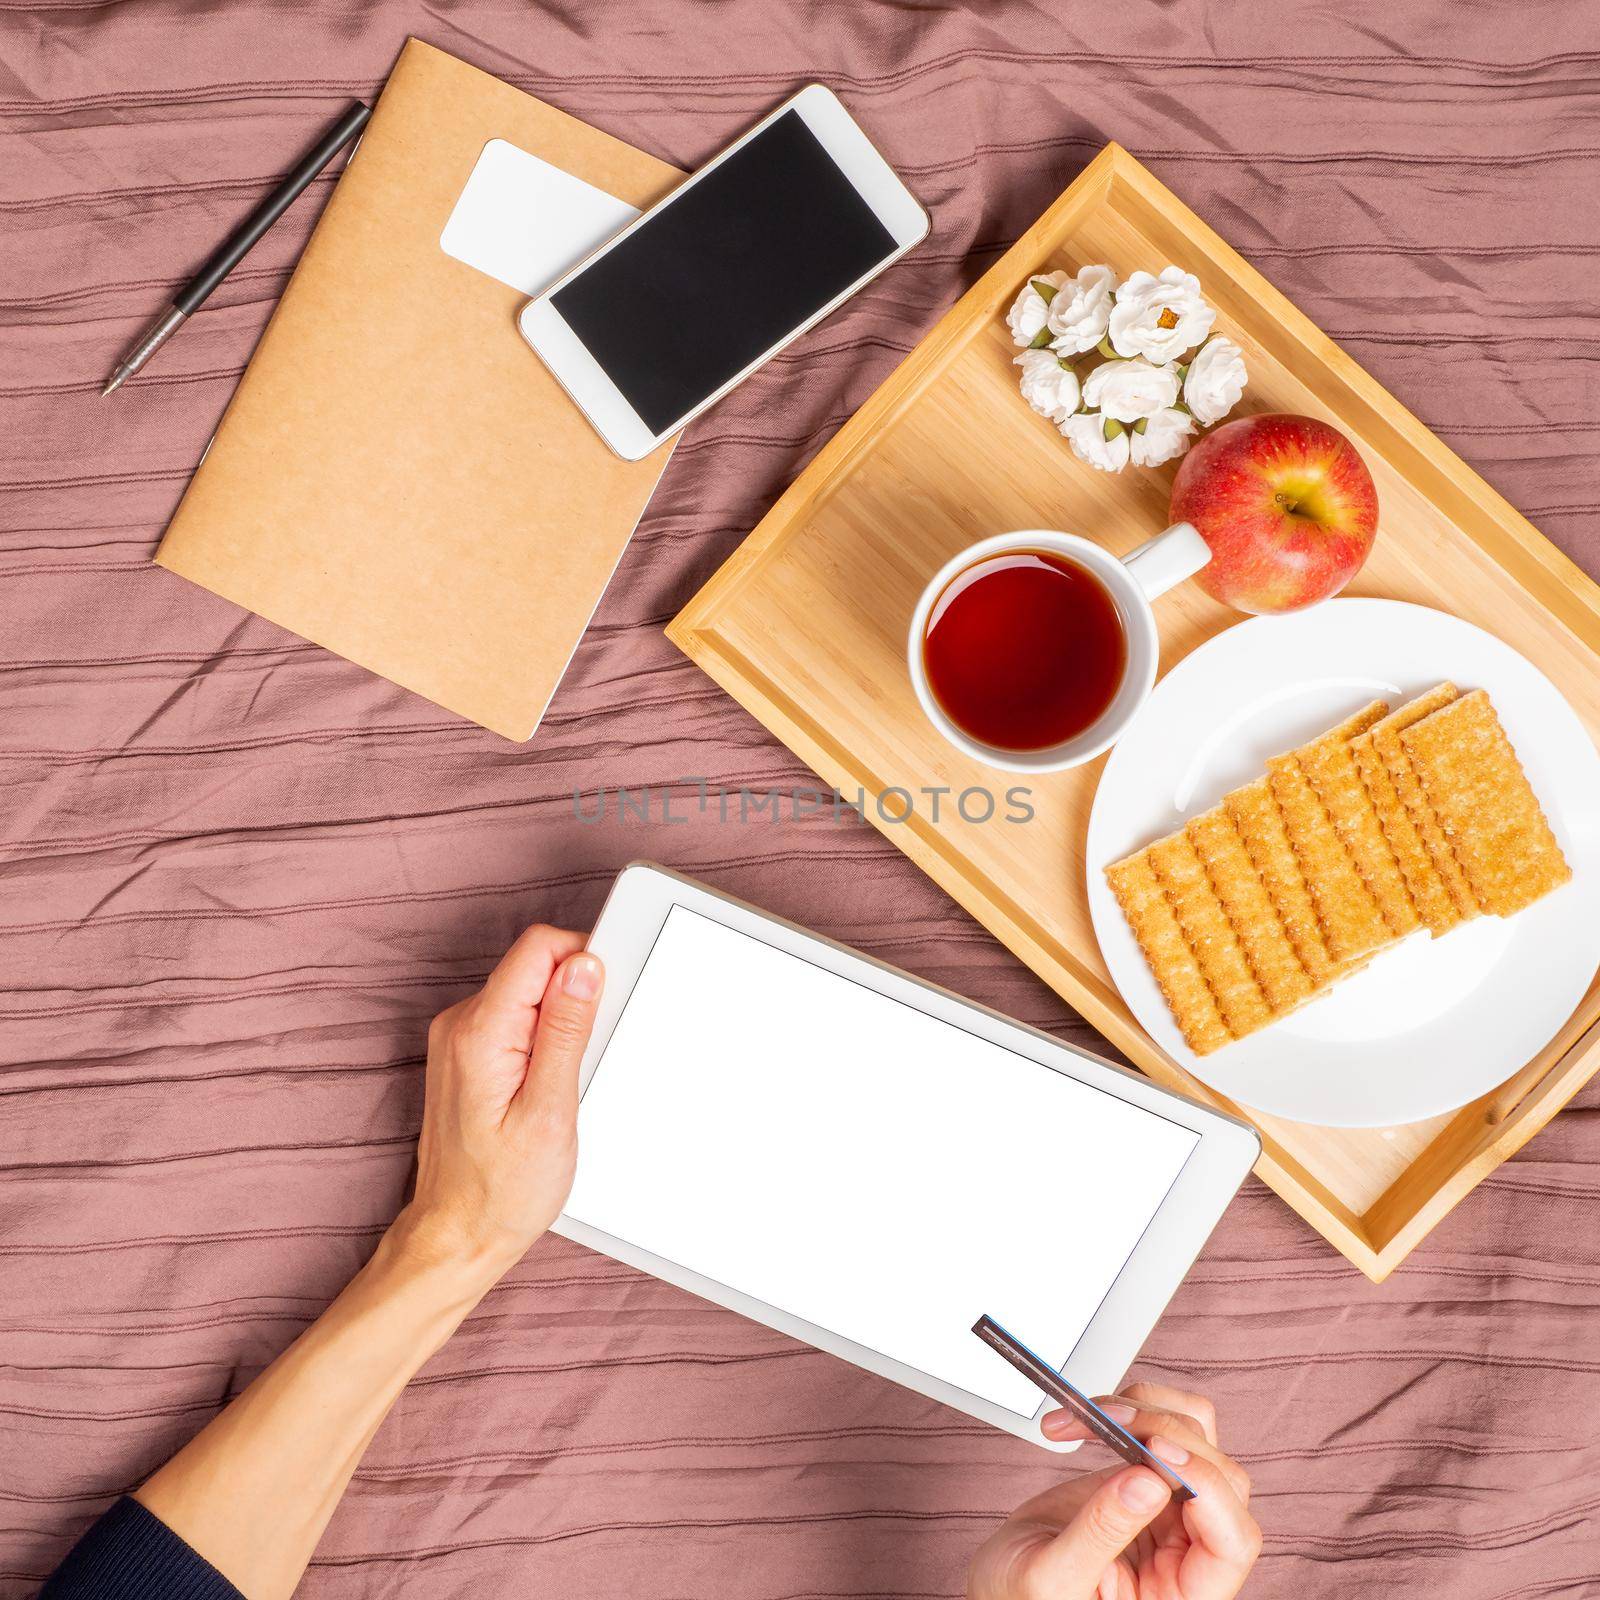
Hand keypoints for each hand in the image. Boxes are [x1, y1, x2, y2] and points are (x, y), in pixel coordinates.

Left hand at [391, 924, 603, 1284]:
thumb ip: (567, 1032)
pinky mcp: (465, 1052)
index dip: (583, 960)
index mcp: (479, 1032)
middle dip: (573, 998)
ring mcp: (458, 1037)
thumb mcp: (551, 1112)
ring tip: (561, 1083)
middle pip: (534, 965)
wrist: (457, 1235)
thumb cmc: (502, 1190)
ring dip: (558, 1022)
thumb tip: (584, 967)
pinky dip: (541, 1039)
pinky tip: (544, 1086)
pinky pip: (514, 1017)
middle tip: (582, 1060)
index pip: (539, 947)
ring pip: (527, 991)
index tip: (605, 1000)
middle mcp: (460, 1024)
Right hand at [967, 1382, 1260, 1599]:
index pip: (1232, 1541)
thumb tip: (1151, 1479)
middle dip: (1165, 1435)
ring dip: (1149, 1411)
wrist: (1004, 1581)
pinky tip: (1098, 1413)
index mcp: (1183, 1597)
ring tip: (1092, 1412)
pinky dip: (1138, 1405)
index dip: (1207, 1491)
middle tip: (1110, 1418)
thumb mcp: (1055, 1578)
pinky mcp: (1149, 1478)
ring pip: (1199, 1440)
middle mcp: (1190, 1554)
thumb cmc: (1027, 1598)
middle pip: (1220, 1478)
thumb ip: (1102, 1533)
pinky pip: (1170, 1427)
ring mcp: (1173, 1513)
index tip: (1155, 1453)